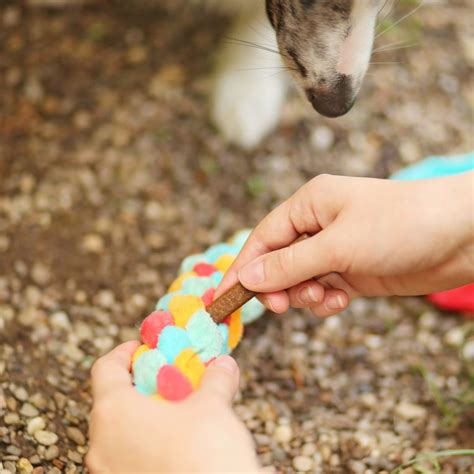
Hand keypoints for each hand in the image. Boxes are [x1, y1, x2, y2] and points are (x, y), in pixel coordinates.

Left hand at [87, 341, 259, 472]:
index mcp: (114, 412)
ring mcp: (107, 472)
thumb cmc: (205, 455)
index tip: (143, 348)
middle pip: (111, 400)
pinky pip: (126, 456)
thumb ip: (216, 379)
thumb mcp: (214, 407)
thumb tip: (224, 365)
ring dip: (144, 415)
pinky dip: (145, 442)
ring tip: (176, 411)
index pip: (104, 368)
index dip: (124, 352)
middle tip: (167, 378)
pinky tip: (175, 442)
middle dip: (140, 384)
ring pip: (118, 432)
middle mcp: (101, 443)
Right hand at [217, 173, 473, 316]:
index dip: (242, 268)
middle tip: (283, 306)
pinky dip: (324, 301)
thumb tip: (248, 277)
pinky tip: (340, 302)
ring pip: (298, 279)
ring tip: (324, 298)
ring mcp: (334, 249)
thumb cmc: (400, 225)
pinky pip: (322, 290)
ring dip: (303, 295)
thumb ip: (290, 264)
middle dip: (277, 286)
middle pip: (277, 262)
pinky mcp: (351, 271)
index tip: (223, 298)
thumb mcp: (338, 245)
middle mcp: (317, 225)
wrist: (460, 235)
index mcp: (309, 204)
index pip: (263, 238)